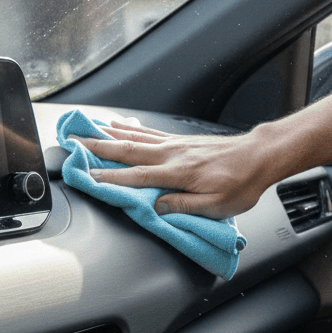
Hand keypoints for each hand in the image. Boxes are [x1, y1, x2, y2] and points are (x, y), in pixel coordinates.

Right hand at [74, 119, 268, 218]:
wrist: (260, 156)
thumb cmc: (242, 183)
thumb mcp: (217, 205)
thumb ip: (184, 206)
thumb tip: (155, 207)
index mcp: (179, 174)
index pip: (137, 177)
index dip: (110, 178)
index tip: (87, 177)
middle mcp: (173, 154)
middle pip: (128, 151)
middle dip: (97, 149)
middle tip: (71, 144)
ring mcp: (175, 144)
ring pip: (134, 138)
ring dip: (106, 135)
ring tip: (83, 131)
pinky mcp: (180, 140)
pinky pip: (147, 133)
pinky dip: (127, 128)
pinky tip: (115, 125)